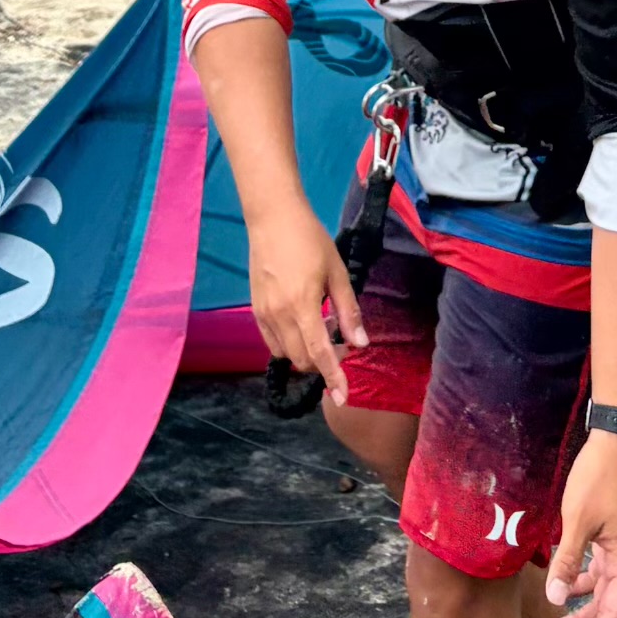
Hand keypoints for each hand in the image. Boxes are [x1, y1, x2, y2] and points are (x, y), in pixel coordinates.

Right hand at [244, 222, 355, 370]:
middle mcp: (278, 316)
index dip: (333, 377)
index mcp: (302, 306)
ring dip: (305, 355)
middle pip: (301, 359)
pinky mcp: (255, 310)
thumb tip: (361, 343)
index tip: (343, 397)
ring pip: (284, 354)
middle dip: (322, 364)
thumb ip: (348, 311)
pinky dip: (288, 345)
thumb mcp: (338, 273)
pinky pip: (271, 341)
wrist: (273, 220)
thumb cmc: (311, 242)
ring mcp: (262, 314)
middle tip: (342, 348)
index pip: (320, 353)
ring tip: (323, 335)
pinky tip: (302, 330)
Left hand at [543, 433, 616, 617]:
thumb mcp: (577, 523)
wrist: (613, 444)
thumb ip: (568, 563)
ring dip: (583, 612)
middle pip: (610, 606)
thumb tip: (557, 601)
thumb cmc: (597, 480)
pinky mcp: (609, 538)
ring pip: (603, 592)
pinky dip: (582, 586)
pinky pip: (598, 573)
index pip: (615, 610)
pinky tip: (564, 590)